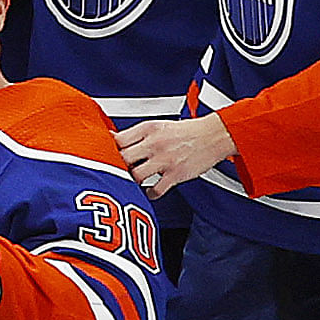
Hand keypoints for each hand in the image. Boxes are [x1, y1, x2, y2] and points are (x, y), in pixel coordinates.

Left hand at [118, 111, 233, 195]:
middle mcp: (154, 144)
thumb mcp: (156, 126)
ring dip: (130, 180)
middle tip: (114, 171)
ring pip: (136, 175)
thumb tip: (111, 137)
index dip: (108, 149)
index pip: (118, 140)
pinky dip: (149, 194)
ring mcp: (165, 161)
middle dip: (116, 166)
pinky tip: (148, 191)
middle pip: (123, 158)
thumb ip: (134, 134)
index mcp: (147, 130)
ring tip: (130, 181)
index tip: (106, 155)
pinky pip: (156, 190)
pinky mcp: (176, 175)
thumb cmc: (184, 131)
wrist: (213, 135)